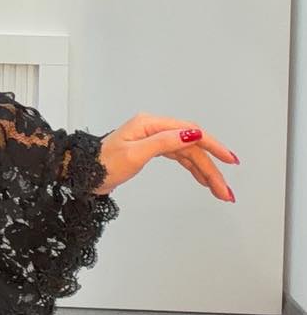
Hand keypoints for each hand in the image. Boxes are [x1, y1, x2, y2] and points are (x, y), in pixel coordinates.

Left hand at [94, 113, 237, 201]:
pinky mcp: (152, 149)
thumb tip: (191, 134)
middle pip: (192, 146)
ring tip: (219, 191)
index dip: (213, 146)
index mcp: (150, 124)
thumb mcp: (135, 154)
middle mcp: (154, 128)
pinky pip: (179, 157)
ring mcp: (153, 139)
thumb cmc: (103, 164)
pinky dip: (192, 169)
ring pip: (188, 153)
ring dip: (205, 172)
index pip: (190, 132)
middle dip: (211, 168)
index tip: (229, 160)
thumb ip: (165, 143)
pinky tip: (203, 180)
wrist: (84, 174)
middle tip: (224, 190)